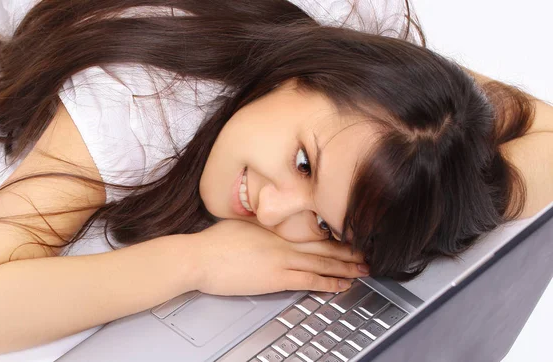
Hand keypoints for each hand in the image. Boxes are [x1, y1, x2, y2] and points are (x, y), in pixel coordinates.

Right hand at [188, 219, 368, 295]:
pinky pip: (310, 280)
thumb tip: (269, 227)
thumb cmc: (213, 243)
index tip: (348, 236)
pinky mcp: (276, 278)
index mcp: (275, 228)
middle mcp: (283, 241)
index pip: (311, 232)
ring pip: (322, 262)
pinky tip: (342, 285)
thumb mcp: (240, 225)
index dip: (333, 235)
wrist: (200, 257)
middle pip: (323, 245)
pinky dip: (328, 283)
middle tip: (368, 253)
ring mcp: (281, 259)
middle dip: (348, 251)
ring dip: (346, 267)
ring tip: (364, 270)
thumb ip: (260, 227)